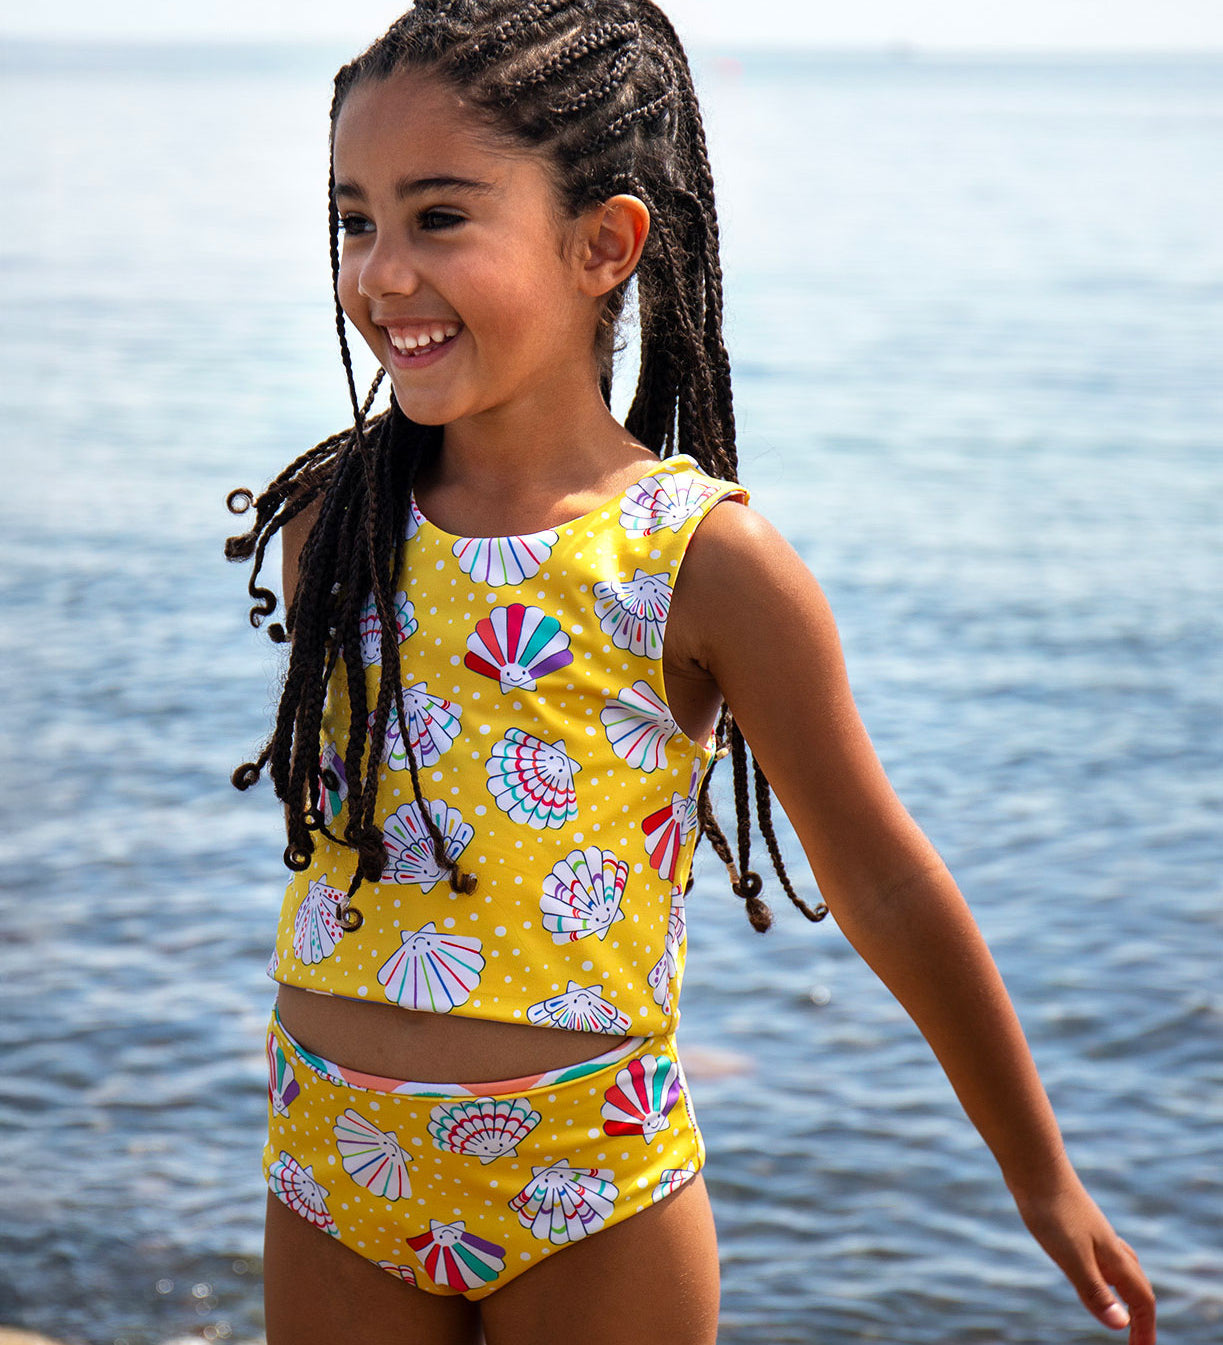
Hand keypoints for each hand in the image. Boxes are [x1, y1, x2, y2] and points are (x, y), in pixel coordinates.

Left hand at [1010, 1171, 1155, 1343]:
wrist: (1034, 1164)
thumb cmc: (1052, 1210)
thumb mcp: (1072, 1257)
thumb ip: (1095, 1291)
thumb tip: (1121, 1326)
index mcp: (1114, 1257)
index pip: (1142, 1299)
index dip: (1145, 1328)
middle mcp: (1109, 1245)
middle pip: (1137, 1285)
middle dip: (1141, 1316)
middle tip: (1137, 1341)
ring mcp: (1093, 1233)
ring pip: (1121, 1267)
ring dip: (1127, 1292)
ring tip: (1122, 1310)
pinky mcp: (1074, 1224)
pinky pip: (1101, 1255)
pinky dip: (1106, 1272)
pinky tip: (1090, 1268)